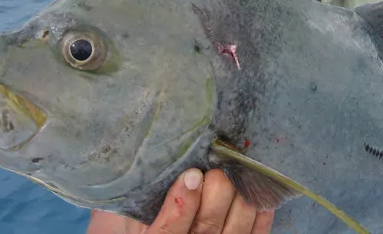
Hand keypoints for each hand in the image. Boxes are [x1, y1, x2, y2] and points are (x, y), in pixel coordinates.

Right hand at [86, 169, 273, 233]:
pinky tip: (259, 194)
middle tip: (216, 169)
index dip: (181, 206)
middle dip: (217, 194)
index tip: (191, 176)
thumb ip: (135, 189)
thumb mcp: (122, 206)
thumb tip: (141, 155)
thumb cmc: (129, 218)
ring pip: (233, 233)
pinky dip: (260, 216)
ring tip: (237, 174)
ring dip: (240, 200)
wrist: (147, 232)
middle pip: (206, 229)